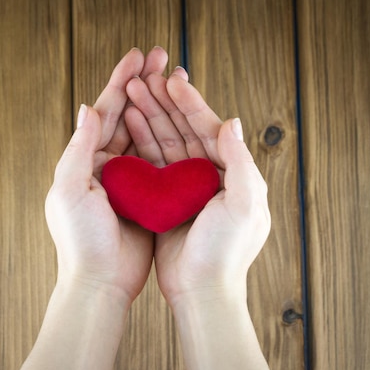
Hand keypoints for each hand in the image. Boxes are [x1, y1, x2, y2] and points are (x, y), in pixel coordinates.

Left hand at [45, 47, 169, 303]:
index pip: (104, 112)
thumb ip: (79, 149)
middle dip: (144, 85)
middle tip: (163, 55)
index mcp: (84, 159)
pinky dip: (170, 137)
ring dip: (160, 105)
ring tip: (176, 79)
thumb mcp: (71, 190)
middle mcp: (105, 165)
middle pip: (127, 116)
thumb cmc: (80, 240)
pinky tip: (186, 121)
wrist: (100, 282)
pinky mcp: (148, 194)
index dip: (121, 82)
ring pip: (145, 133)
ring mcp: (129, 179)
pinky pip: (160, 159)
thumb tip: (87, 107)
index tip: (139, 55)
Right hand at [124, 65, 270, 306]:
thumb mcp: (243, 205)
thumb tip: (232, 120)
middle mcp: (209, 175)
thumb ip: (240, 162)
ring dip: (149, 117)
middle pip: (185, 130)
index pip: (209, 128)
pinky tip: (126, 124)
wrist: (202, 291)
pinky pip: (152, 164)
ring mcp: (186, 187)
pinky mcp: (166, 200)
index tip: (171, 79)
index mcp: (232, 172)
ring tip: (129, 92)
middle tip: (142, 78)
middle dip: (164, 104)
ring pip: (166, 143)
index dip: (190, 103)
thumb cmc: (226, 251)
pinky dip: (140, 143)